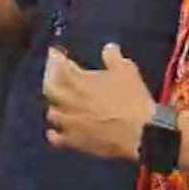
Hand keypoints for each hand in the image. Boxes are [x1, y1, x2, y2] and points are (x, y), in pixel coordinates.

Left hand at [42, 44, 155, 161]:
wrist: (139, 133)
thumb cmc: (131, 99)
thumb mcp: (126, 70)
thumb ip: (113, 57)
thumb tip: (108, 48)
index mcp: (77, 81)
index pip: (58, 65)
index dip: (55, 58)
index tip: (55, 53)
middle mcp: (67, 101)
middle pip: (50, 88)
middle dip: (50, 79)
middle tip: (54, 74)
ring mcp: (68, 122)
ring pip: (51, 112)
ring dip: (55, 105)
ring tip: (59, 101)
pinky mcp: (74, 141)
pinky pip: (56, 138)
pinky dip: (54, 133)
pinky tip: (56, 131)